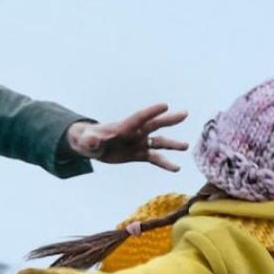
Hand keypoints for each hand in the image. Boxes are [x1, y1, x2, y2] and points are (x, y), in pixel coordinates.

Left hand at [67, 104, 188, 171]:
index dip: (151, 112)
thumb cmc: (88, 139)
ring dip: (172, 144)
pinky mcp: (139, 154)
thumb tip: (93, 141)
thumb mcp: (87, 140)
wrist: (92, 146)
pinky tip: (176, 168)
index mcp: (123, 126)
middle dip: (169, 119)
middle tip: (184, 113)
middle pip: (154, 125)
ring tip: (186, 146)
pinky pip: (154, 158)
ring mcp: (138, 142)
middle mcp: (135, 132)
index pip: (139, 117)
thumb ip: (91, 140)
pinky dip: (165, 163)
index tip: (165, 105)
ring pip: (158, 142)